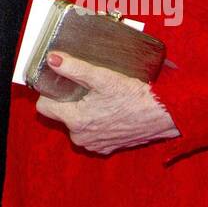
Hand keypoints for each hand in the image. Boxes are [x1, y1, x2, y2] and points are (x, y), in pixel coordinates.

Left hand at [34, 52, 178, 154]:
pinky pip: (92, 133)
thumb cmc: (134, 96)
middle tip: (84, 86)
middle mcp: (81, 137)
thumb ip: (74, 67)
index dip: (50, 92)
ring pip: (76, 124)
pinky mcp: (107, 147)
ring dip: (82, 112)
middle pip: (60, 115)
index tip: (60, 82)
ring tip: (98, 96)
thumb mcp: (102, 77)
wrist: (163, 114)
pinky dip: (96, 122)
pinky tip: (109, 109)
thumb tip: (52, 59)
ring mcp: (95, 144)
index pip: (44, 107)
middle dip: (68, 101)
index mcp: (75, 121)